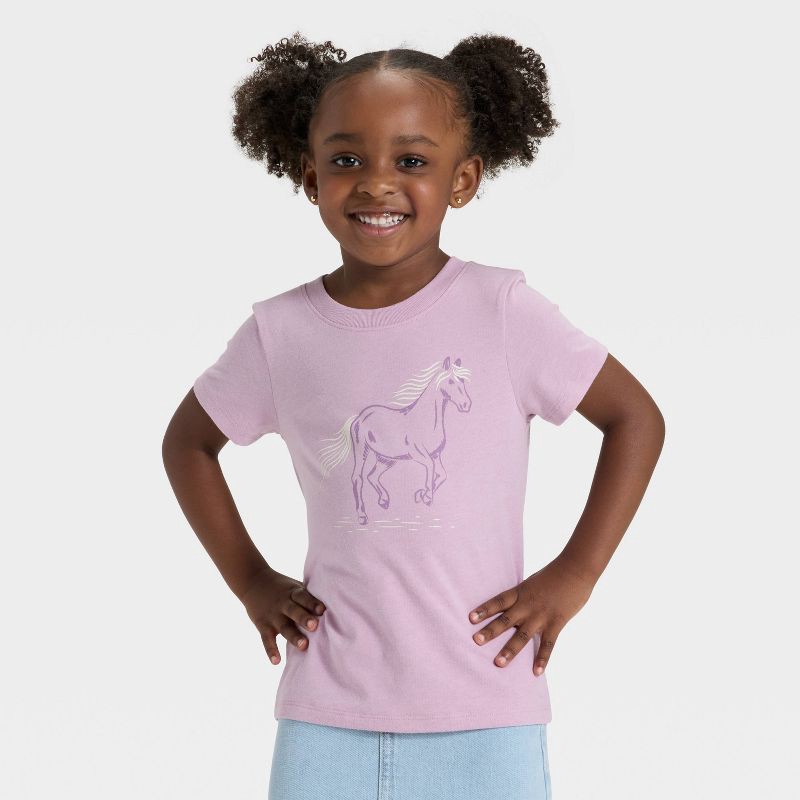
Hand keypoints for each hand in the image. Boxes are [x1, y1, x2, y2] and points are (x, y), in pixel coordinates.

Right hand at [239, 566, 325, 664]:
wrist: (253, 581)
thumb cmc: (282, 587)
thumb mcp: (294, 586)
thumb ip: (308, 597)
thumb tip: (335, 606)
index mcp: (293, 592)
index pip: (303, 597)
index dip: (313, 603)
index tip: (323, 610)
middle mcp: (283, 603)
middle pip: (294, 611)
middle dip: (304, 619)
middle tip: (315, 626)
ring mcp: (272, 615)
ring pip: (284, 627)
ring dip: (294, 636)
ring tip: (304, 646)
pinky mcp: (263, 626)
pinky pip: (266, 640)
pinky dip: (271, 651)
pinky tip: (276, 661)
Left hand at [468, 556, 594, 675]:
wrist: (575, 569)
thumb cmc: (554, 574)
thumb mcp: (532, 582)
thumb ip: (522, 597)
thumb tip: (512, 607)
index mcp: (520, 592)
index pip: (498, 601)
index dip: (484, 610)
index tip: (470, 618)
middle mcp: (527, 605)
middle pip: (506, 620)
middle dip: (490, 631)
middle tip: (476, 641)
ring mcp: (541, 615)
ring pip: (522, 635)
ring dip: (510, 650)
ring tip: (498, 663)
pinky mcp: (556, 623)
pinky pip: (548, 644)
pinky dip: (542, 659)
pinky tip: (536, 672)